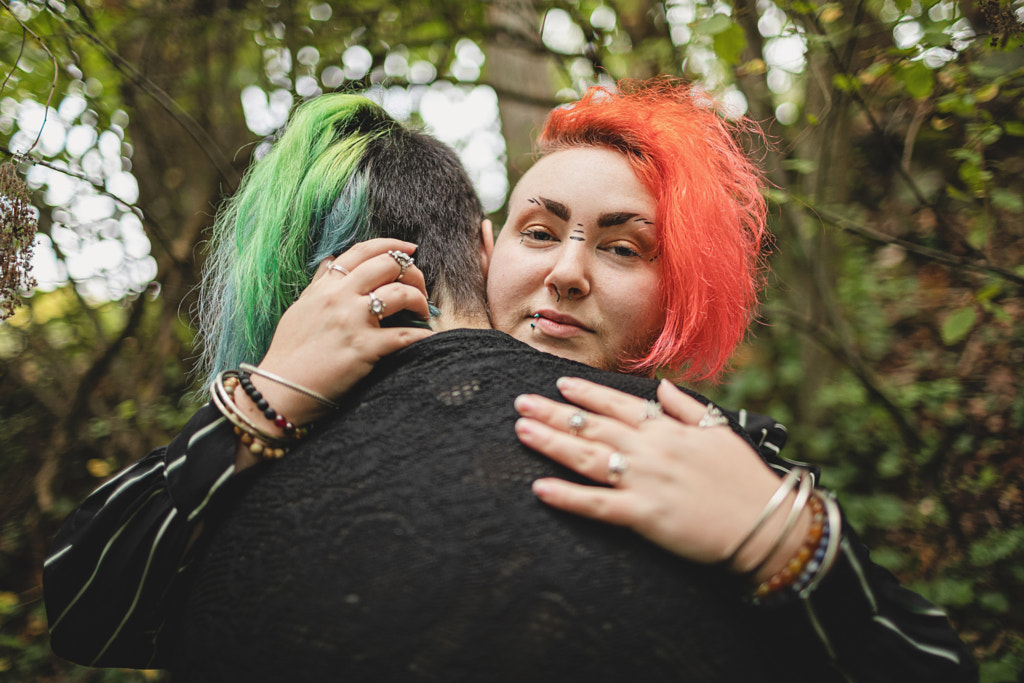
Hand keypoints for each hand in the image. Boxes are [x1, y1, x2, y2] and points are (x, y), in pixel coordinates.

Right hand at [252, 238, 432, 425]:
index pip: (362, 251)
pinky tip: (429, 336)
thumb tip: (329, 260)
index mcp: (326, 286)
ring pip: (400, 294)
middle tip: (419, 286)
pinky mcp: (364, 348)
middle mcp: (340, 296)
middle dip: (412, 272)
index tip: (409, 250)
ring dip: (420, 300)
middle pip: (388, 265)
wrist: (280, 388)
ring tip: (423, 312)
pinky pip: (404, 335)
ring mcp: (353, 321)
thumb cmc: (289, 352)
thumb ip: (318, 283)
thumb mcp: (300, 308)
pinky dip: (422, 335)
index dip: (392, 245)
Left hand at [514, 377, 808, 577]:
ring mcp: (645, 481)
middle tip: (521, 403)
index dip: (586, 393)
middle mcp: (651, 450)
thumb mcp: (719, 430)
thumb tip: (660, 384)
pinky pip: (598, 505)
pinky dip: (568, 497)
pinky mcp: (644, 515)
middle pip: (593, 426)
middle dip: (554, 412)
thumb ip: (685, 406)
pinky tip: (540, 488)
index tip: (559, 384)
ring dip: (552, 443)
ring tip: (522, 431)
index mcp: (667, 430)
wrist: (767, 523)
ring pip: (588, 458)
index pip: (618, 404)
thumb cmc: (744, 478)